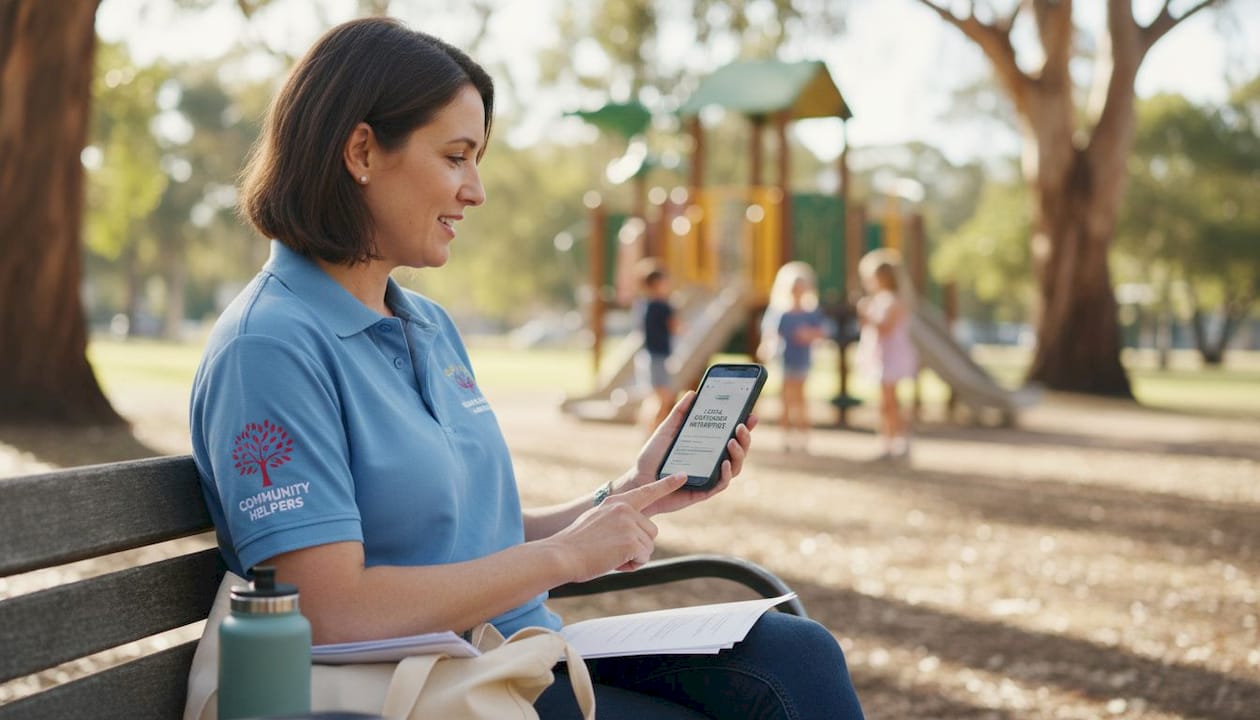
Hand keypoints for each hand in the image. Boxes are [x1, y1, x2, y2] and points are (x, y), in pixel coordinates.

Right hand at [547, 473, 688, 581]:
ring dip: (634, 556)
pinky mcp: (631, 540)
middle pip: (651, 531)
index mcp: (616, 502)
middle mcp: (625, 509)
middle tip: (613, 551)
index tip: (683, 475)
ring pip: (648, 546)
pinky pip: (643, 558)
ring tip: (610, 555)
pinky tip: (613, 562)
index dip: (667, 484)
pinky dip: (632, 565)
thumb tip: (633, 534)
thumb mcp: (596, 522)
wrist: (561, 555)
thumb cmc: (575, 544)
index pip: (647, 491)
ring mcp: (629, 523)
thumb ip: (617, 521)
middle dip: (638, 546)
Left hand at [618, 391, 757, 515]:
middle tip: (741, 426)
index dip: (744, 426)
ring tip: (732, 441)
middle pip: (738, 451)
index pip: (730, 435)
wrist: (639, 482)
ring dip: (739, 454)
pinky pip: (722, 484)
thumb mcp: (665, 431)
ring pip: (735, 467)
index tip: (750, 413)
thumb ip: (679, 413)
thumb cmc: (652, 458)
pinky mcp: (704, 491)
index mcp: (706, 446)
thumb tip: (693, 393)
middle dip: (745, 438)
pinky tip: (724, 463)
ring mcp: (710, 477)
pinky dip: (726, 473)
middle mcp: (712, 461)